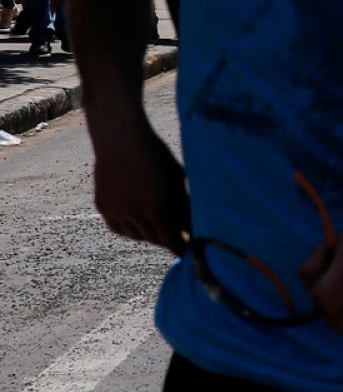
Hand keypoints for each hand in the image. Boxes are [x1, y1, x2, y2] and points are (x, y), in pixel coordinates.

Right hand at [93, 127, 190, 255]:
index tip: (187, 253)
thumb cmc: (156, 154)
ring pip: (136, 236)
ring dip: (149, 236)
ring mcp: (116, 212)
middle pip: (154, 239)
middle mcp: (135, 214)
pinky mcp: (102, 207)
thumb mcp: (176, 178)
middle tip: (177, 238)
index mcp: (158, 208)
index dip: (180, 249)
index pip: (171, 240)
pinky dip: (130, 229)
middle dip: (167, 240)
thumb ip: (184, 204)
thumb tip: (191, 226)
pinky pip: (118, 227)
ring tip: (159, 229)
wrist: (120, 139)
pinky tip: (138, 224)